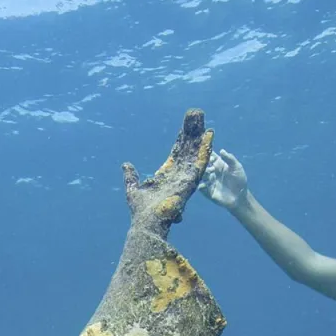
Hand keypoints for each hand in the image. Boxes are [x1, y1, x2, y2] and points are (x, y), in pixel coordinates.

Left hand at [121, 109, 213, 226]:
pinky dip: (204, 149)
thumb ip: (131, 175)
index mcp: (168, 174)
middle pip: (188, 149)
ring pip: (195, 152)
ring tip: (204, 121)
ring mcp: (186, 176)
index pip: (177, 152)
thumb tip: (126, 164)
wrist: (147, 221)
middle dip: (192, 132)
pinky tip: (209, 136)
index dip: (182, 138)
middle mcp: (179, 173)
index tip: (187, 125)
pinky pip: (200, 162)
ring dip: (199, 137)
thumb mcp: (133, 188)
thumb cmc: (141, 211)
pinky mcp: (191, 181)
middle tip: (197, 114)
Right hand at [198, 148, 248, 211]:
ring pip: (201, 176)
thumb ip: (230, 159)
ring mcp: (209, 181)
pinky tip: (202, 185)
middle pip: (203, 166)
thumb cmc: (239, 180)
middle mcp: (212, 172)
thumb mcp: (237, 167)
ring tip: (201, 173)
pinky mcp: (208, 191)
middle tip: (198, 162)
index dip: (206, 154)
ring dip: (200, 174)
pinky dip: (200, 186)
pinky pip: (202, 188)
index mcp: (219, 165)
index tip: (202, 150)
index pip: (210, 157)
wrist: (240, 197)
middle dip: (200, 164)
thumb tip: (221, 150)